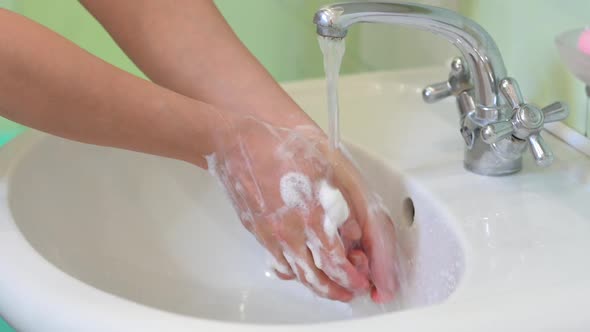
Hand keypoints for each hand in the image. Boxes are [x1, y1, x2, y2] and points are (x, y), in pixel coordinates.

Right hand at [207, 115, 397, 301]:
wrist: (236, 140)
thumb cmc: (281, 142)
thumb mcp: (330, 164)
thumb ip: (348, 200)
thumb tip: (355, 230)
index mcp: (310, 215)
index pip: (335, 263)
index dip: (351, 277)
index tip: (359, 280)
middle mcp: (287, 232)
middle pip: (314, 278)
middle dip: (336, 290)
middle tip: (349, 291)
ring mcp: (268, 233)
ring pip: (294, 274)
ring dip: (314, 283)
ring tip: (328, 284)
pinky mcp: (255, 230)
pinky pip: (276, 261)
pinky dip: (291, 270)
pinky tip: (299, 265)